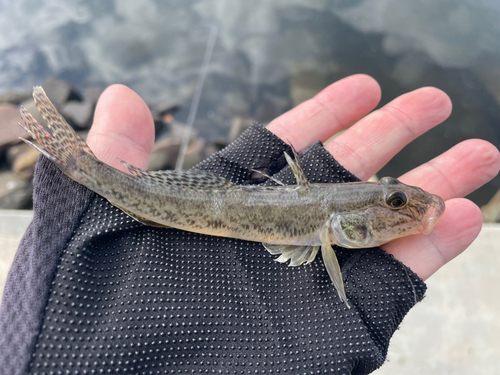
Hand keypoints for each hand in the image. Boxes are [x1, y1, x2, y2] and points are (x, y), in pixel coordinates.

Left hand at [87, 75, 499, 280]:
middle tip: (433, 101)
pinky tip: (460, 214)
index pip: (284, 148)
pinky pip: (393, 280)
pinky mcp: (335, 326)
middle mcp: (272, 238)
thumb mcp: (89, 220)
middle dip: (390, 135)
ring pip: (380, 223)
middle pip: (343, 174)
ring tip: (478, 153)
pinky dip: (429, 247)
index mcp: (222, 208)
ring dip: (428, 187)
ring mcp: (306, 280)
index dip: (325, 114)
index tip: (362, 87)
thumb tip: (121, 96)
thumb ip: (114, 158)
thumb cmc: (86, 314)